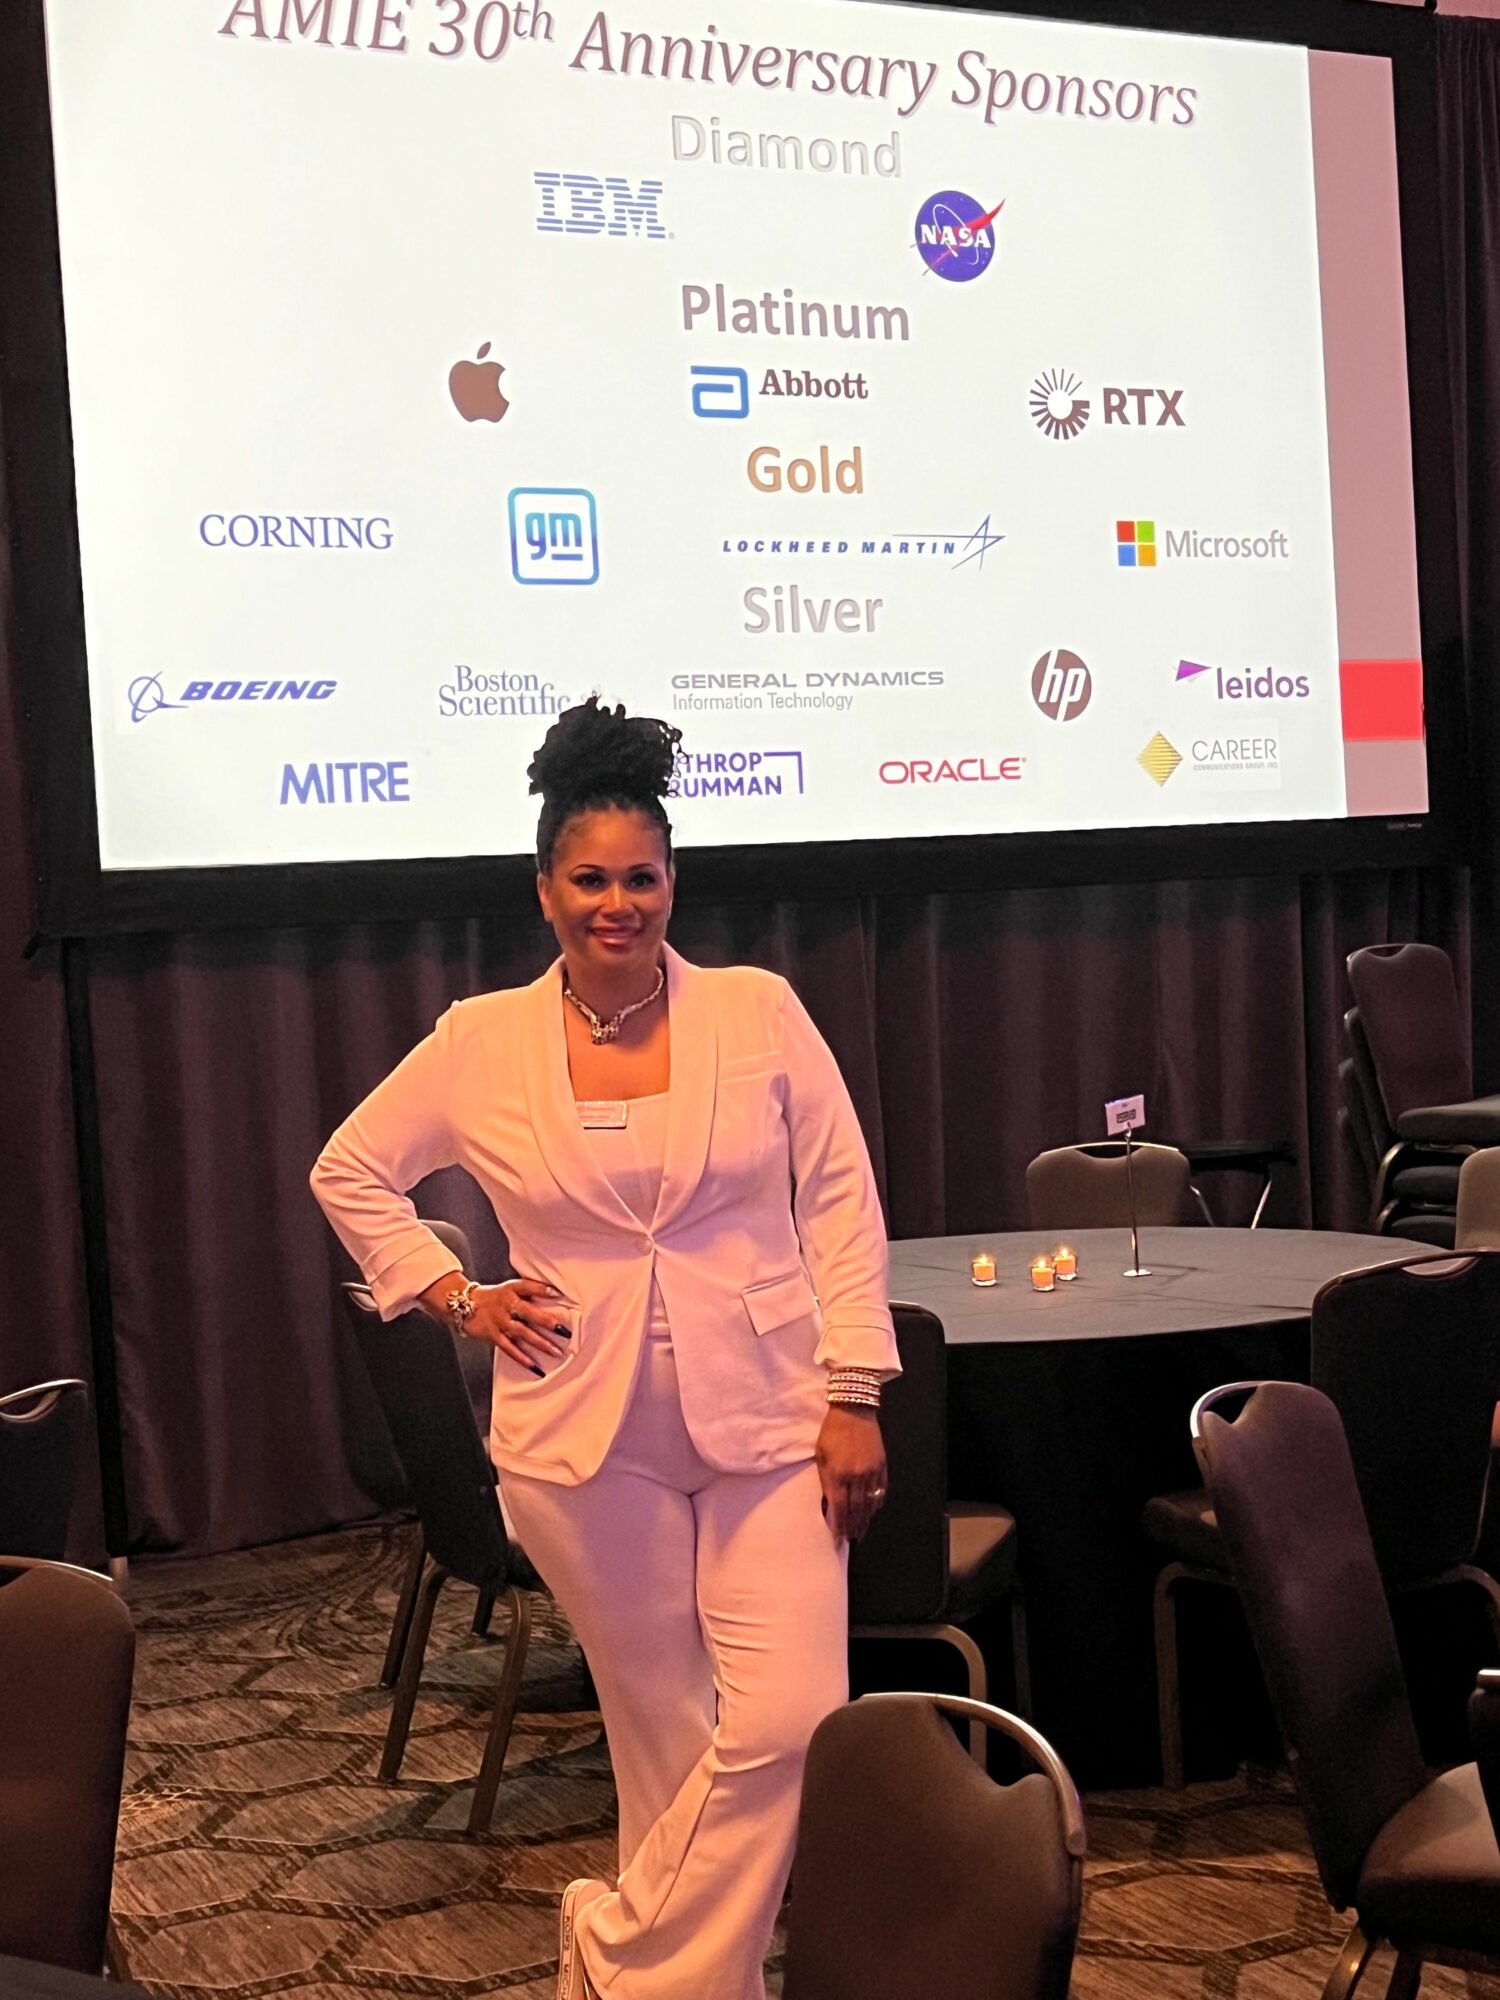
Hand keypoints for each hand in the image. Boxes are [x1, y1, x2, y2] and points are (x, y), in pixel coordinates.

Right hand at [419, 1271, 569, 1376]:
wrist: (462, 1304)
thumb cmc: (493, 1297)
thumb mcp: (508, 1288)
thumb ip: (527, 1291)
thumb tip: (555, 1295)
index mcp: (511, 1289)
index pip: (528, 1286)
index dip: (543, 1289)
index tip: (559, 1293)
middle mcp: (506, 1304)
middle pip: (529, 1312)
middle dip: (548, 1322)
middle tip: (566, 1331)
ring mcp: (499, 1320)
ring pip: (522, 1333)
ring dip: (541, 1343)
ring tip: (557, 1352)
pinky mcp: (492, 1335)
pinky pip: (510, 1348)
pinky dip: (523, 1358)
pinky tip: (536, 1367)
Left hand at [816, 1405, 887, 1540]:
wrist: (854, 1410)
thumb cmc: (832, 1432)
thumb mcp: (821, 1454)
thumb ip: (825, 1479)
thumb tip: (830, 1502)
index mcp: (837, 1473)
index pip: (839, 1507)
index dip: (839, 1525)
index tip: (838, 1537)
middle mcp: (856, 1476)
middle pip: (856, 1509)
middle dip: (854, 1526)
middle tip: (853, 1538)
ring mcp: (871, 1471)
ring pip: (870, 1502)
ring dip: (866, 1519)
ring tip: (862, 1530)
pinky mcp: (882, 1465)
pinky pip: (882, 1490)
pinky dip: (877, 1502)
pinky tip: (874, 1510)